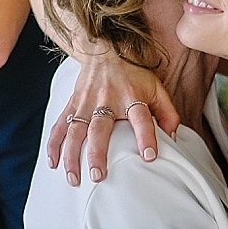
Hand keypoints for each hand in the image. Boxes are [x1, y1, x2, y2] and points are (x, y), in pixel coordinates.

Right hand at [45, 40, 180, 185]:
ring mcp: (86, 102)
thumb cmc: (134, 74)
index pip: (141, 119)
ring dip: (72, 156)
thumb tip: (173, 139)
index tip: (148, 156)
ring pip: (75, 131)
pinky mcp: (72, 104)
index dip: (146, 137)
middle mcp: (106, 100)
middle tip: (98, 175)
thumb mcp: (157, 88)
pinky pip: (60, 126)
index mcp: (131, 97)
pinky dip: (54, 145)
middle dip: (97, 153)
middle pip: (100, 128)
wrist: (105, 49)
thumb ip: (168, 114)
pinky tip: (54, 163)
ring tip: (75, 179)